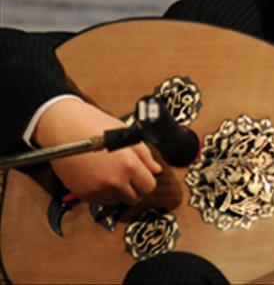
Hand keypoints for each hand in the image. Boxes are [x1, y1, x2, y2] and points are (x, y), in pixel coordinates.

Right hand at [34, 98, 161, 204]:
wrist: (63, 128)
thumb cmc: (94, 126)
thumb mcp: (127, 135)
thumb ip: (145, 155)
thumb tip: (156, 169)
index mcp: (128, 165)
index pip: (149, 187)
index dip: (147, 180)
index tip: (143, 175)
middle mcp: (113, 181)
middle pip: (135, 198)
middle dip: (135, 188)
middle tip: (129, 175)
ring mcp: (97, 189)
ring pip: (118, 201)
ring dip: (119, 192)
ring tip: (112, 173)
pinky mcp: (83, 194)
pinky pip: (100, 201)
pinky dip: (103, 193)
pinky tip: (99, 176)